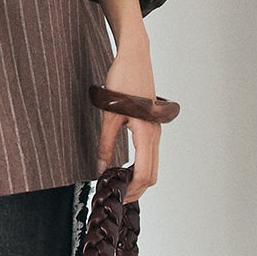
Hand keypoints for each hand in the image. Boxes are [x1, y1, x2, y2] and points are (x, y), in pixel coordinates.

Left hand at [96, 37, 158, 203]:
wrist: (134, 58)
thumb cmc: (124, 81)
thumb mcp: (109, 115)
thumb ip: (106, 144)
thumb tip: (101, 168)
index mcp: (147, 134)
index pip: (144, 174)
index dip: (131, 190)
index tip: (115, 197)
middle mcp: (155, 135)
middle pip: (151, 175)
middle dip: (136, 190)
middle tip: (116, 197)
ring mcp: (155, 131)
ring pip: (152, 165)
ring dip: (138, 179)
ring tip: (117, 185)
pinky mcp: (151, 126)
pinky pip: (149, 154)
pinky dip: (139, 167)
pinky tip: (123, 168)